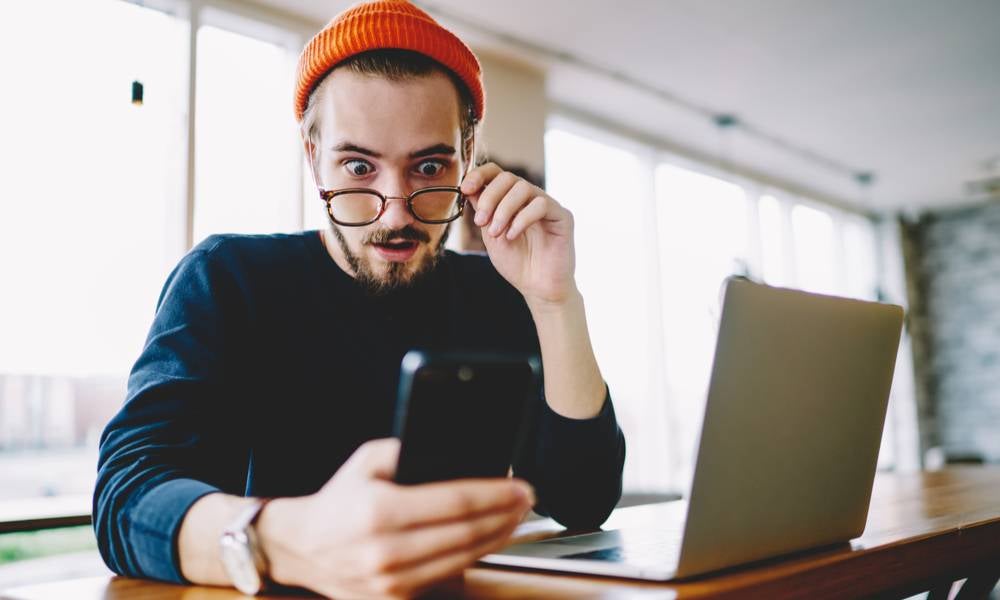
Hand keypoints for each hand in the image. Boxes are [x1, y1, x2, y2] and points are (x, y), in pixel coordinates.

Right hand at [257, 438, 533, 598]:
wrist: (303, 547)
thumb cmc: (340, 499)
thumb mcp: (368, 460)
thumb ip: (409, 450)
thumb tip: (459, 450)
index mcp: (380, 512)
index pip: (456, 503)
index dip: (496, 495)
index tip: (521, 486)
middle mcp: (386, 552)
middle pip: (467, 534)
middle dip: (506, 516)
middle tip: (528, 500)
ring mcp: (391, 583)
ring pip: (463, 560)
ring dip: (498, 538)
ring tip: (517, 518)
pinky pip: (446, 576)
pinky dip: (473, 557)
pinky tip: (489, 539)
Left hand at [461, 163, 576, 307]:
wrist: (538, 289)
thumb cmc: (517, 264)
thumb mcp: (491, 235)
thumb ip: (482, 211)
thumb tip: (469, 188)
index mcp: (512, 200)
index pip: (497, 173)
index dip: (479, 175)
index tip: (464, 188)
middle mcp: (531, 198)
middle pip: (508, 177)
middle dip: (489, 197)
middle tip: (480, 221)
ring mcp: (548, 206)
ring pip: (523, 188)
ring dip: (504, 210)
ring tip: (497, 233)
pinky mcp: (562, 217)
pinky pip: (541, 205)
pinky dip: (522, 219)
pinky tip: (512, 236)